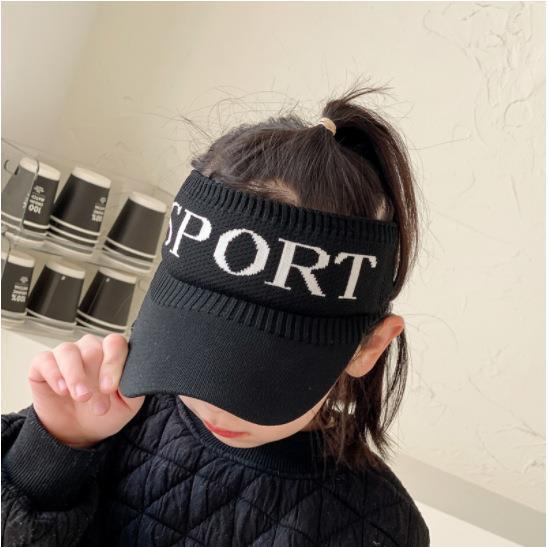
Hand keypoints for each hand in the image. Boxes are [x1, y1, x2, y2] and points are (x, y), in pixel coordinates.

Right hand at [27, 333, 144, 448]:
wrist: (78, 430)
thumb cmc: (106, 411)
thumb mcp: (128, 404)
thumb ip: (133, 387)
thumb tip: (132, 377)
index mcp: (112, 353)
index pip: (115, 343)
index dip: (113, 363)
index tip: (110, 387)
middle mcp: (90, 348)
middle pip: (92, 349)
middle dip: (95, 379)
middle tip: (98, 406)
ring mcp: (67, 355)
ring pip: (68, 351)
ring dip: (75, 376)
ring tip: (81, 397)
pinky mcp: (43, 365)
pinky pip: (45, 360)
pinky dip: (54, 374)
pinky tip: (62, 391)